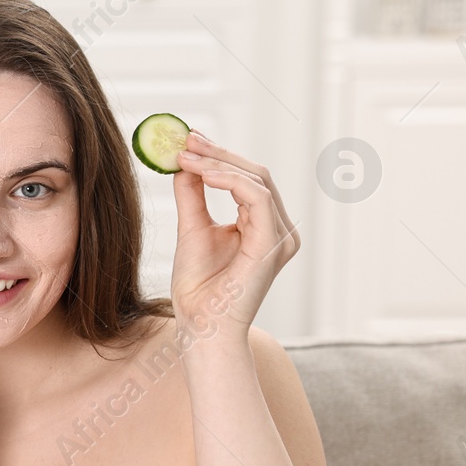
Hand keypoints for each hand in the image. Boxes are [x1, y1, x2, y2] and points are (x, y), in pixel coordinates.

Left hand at [168, 130, 299, 332]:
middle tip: (186, 140)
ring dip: (219, 163)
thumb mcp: (192, 229)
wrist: (201, 325)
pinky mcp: (272, 244)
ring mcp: (280, 237)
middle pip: (255, 174)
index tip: (189, 141)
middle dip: (219, 153)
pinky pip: (257, 198)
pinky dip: (230, 181)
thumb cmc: (198, 288)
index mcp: (263, 226)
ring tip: (186, 156)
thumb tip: (185, 162)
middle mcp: (278, 230)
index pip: (247, 179)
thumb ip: (193, 195)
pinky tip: (204, 174)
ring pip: (257, 180)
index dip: (220, 156)